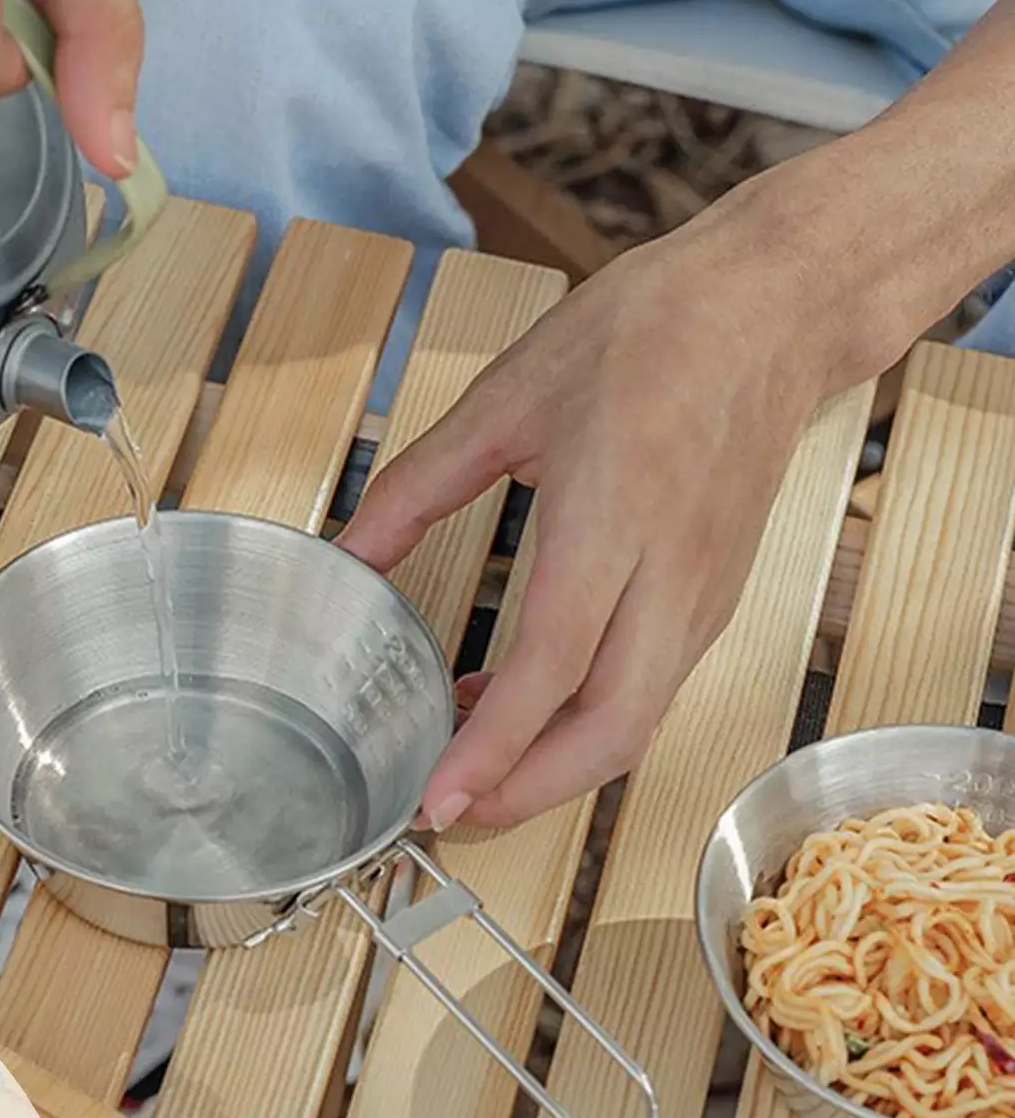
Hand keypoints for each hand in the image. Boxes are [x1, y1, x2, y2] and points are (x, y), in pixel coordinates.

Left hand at [338, 173, 895, 829]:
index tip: (435, 799)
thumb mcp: (504, 397)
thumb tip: (344, 553)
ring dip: (554, 764)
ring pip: (636, 722)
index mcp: (612, 516)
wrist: (772, 308)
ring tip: (467, 755)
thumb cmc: (646, 334)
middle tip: (445, 808)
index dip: (492, 747)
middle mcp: (671, 575)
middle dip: (526, 792)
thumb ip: (414, 487)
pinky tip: (520, 696)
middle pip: (610, 730)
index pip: (552, 666)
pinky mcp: (714, 598)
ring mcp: (704, 595)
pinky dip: (586, 721)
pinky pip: (651, 688)